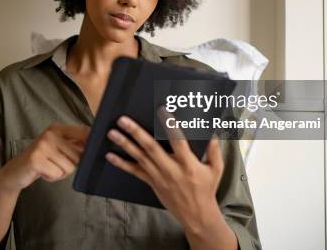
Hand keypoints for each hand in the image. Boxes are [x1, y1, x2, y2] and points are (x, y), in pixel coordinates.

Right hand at [0, 123, 89, 192]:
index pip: (83, 132)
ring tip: (48, 167)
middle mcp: (50, 134)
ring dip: (60, 173)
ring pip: (69, 167)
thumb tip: (97, 145)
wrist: (15, 171)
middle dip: (70, 165)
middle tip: (55, 164)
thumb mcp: (58, 148)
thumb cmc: (41, 161)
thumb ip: (75, 145)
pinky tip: (42, 172)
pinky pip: (57, 174)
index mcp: (57, 128)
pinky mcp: (36, 159)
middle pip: (78, 156)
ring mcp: (42, 145)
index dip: (92, 143)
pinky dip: (52, 177)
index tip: (95, 149)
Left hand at [105, 114, 235, 247]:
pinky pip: (134, 172)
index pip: (178, 141)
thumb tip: (211, 131)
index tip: (162, 111)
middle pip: (151, 148)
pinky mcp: (152, 183)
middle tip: (123, 120)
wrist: (197, 215)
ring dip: (125, 144)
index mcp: (188, 164)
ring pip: (139, 158)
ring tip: (112, 133)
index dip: (170, 125)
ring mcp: (159, 177)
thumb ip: (213, 149)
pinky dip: (121, 164)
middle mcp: (171, 170)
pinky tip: (110, 155)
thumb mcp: (216, 169)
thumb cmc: (207, 189)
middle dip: (136, 133)